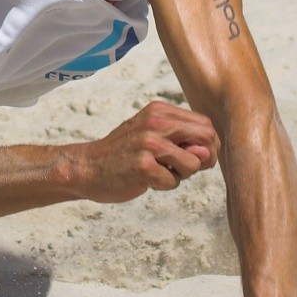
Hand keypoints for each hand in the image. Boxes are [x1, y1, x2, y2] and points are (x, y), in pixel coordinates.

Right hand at [74, 101, 218, 201]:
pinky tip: (147, 180)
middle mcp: (156, 121)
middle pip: (207, 139)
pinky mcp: (143, 165)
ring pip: (193, 163)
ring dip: (182, 175)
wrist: (87, 167)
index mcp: (160, 110)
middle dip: (205, 159)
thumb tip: (209, 153)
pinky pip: (173, 181)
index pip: (205, 124)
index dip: (209, 145)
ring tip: (161, 172)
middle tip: (184, 169)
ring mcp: (148, 142)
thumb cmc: (124, 154)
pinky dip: (164, 186)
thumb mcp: (152, 136)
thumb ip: (182, 141)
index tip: (197, 158)